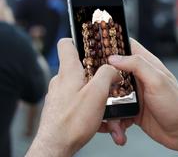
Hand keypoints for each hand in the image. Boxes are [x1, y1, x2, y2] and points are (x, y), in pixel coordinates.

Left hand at [26, 38, 124, 156]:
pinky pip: (79, 100)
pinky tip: (100, 120)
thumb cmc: (73, 121)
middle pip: (80, 67)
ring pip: (82, 87)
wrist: (55, 147)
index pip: (66, 44)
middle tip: (110, 83)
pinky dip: (90, 107)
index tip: (90, 44)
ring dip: (96, 96)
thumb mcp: (97, 93)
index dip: (77, 40)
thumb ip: (106, 74)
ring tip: (108, 109)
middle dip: (97, 74)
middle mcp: (62, 80)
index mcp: (68, 71)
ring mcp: (61, 93)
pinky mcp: (62, 105)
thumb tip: (113, 69)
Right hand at [109, 38, 177, 153]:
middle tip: (93, 79)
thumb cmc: (176, 105)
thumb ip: (137, 65)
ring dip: (107, 99)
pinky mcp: (131, 106)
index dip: (114, 43)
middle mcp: (138, 76)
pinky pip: (116, 107)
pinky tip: (117, 124)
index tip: (99, 46)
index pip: (128, 46)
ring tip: (106, 110)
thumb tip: (114, 58)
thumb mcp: (157, 81)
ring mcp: (133, 92)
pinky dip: (114, 116)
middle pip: (115, 68)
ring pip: (112, 89)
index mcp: (146, 65)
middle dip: (103, 73)